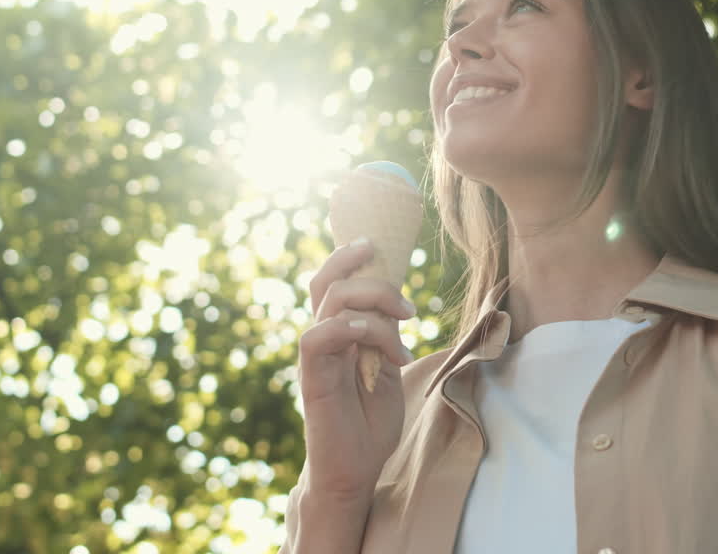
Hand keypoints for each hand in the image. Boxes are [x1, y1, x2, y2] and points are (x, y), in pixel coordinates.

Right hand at [297, 239, 414, 501]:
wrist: (355, 472)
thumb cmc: (370, 424)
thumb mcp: (387, 369)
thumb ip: (385, 335)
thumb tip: (398, 303)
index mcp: (339, 334)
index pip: (331, 282)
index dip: (345, 256)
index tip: (376, 244)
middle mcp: (323, 339)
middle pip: (326, 282)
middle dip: (362, 270)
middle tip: (405, 300)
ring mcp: (316, 358)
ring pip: (329, 303)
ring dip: (372, 304)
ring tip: (404, 324)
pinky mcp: (312, 380)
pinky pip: (317, 338)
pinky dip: (346, 328)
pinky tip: (374, 340)